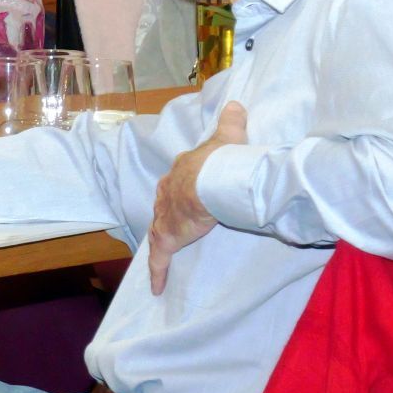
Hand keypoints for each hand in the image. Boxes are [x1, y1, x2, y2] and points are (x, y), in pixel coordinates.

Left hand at [147, 101, 247, 293]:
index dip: (181, 187)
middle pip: (164, 206)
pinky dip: (157, 272)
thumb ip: (230, 123)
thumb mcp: (226, 138)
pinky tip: (156, 288)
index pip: (177, 181)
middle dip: (167, 214)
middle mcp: (167, 194)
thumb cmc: (220, 160)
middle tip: (174, 224)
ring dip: (160, 240)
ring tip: (163, 250)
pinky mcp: (168, 238)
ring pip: (158, 231)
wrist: (211, 179)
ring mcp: (165, 218)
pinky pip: (159, 260)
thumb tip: (236, 105)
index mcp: (181, 173)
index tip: (185, 194)